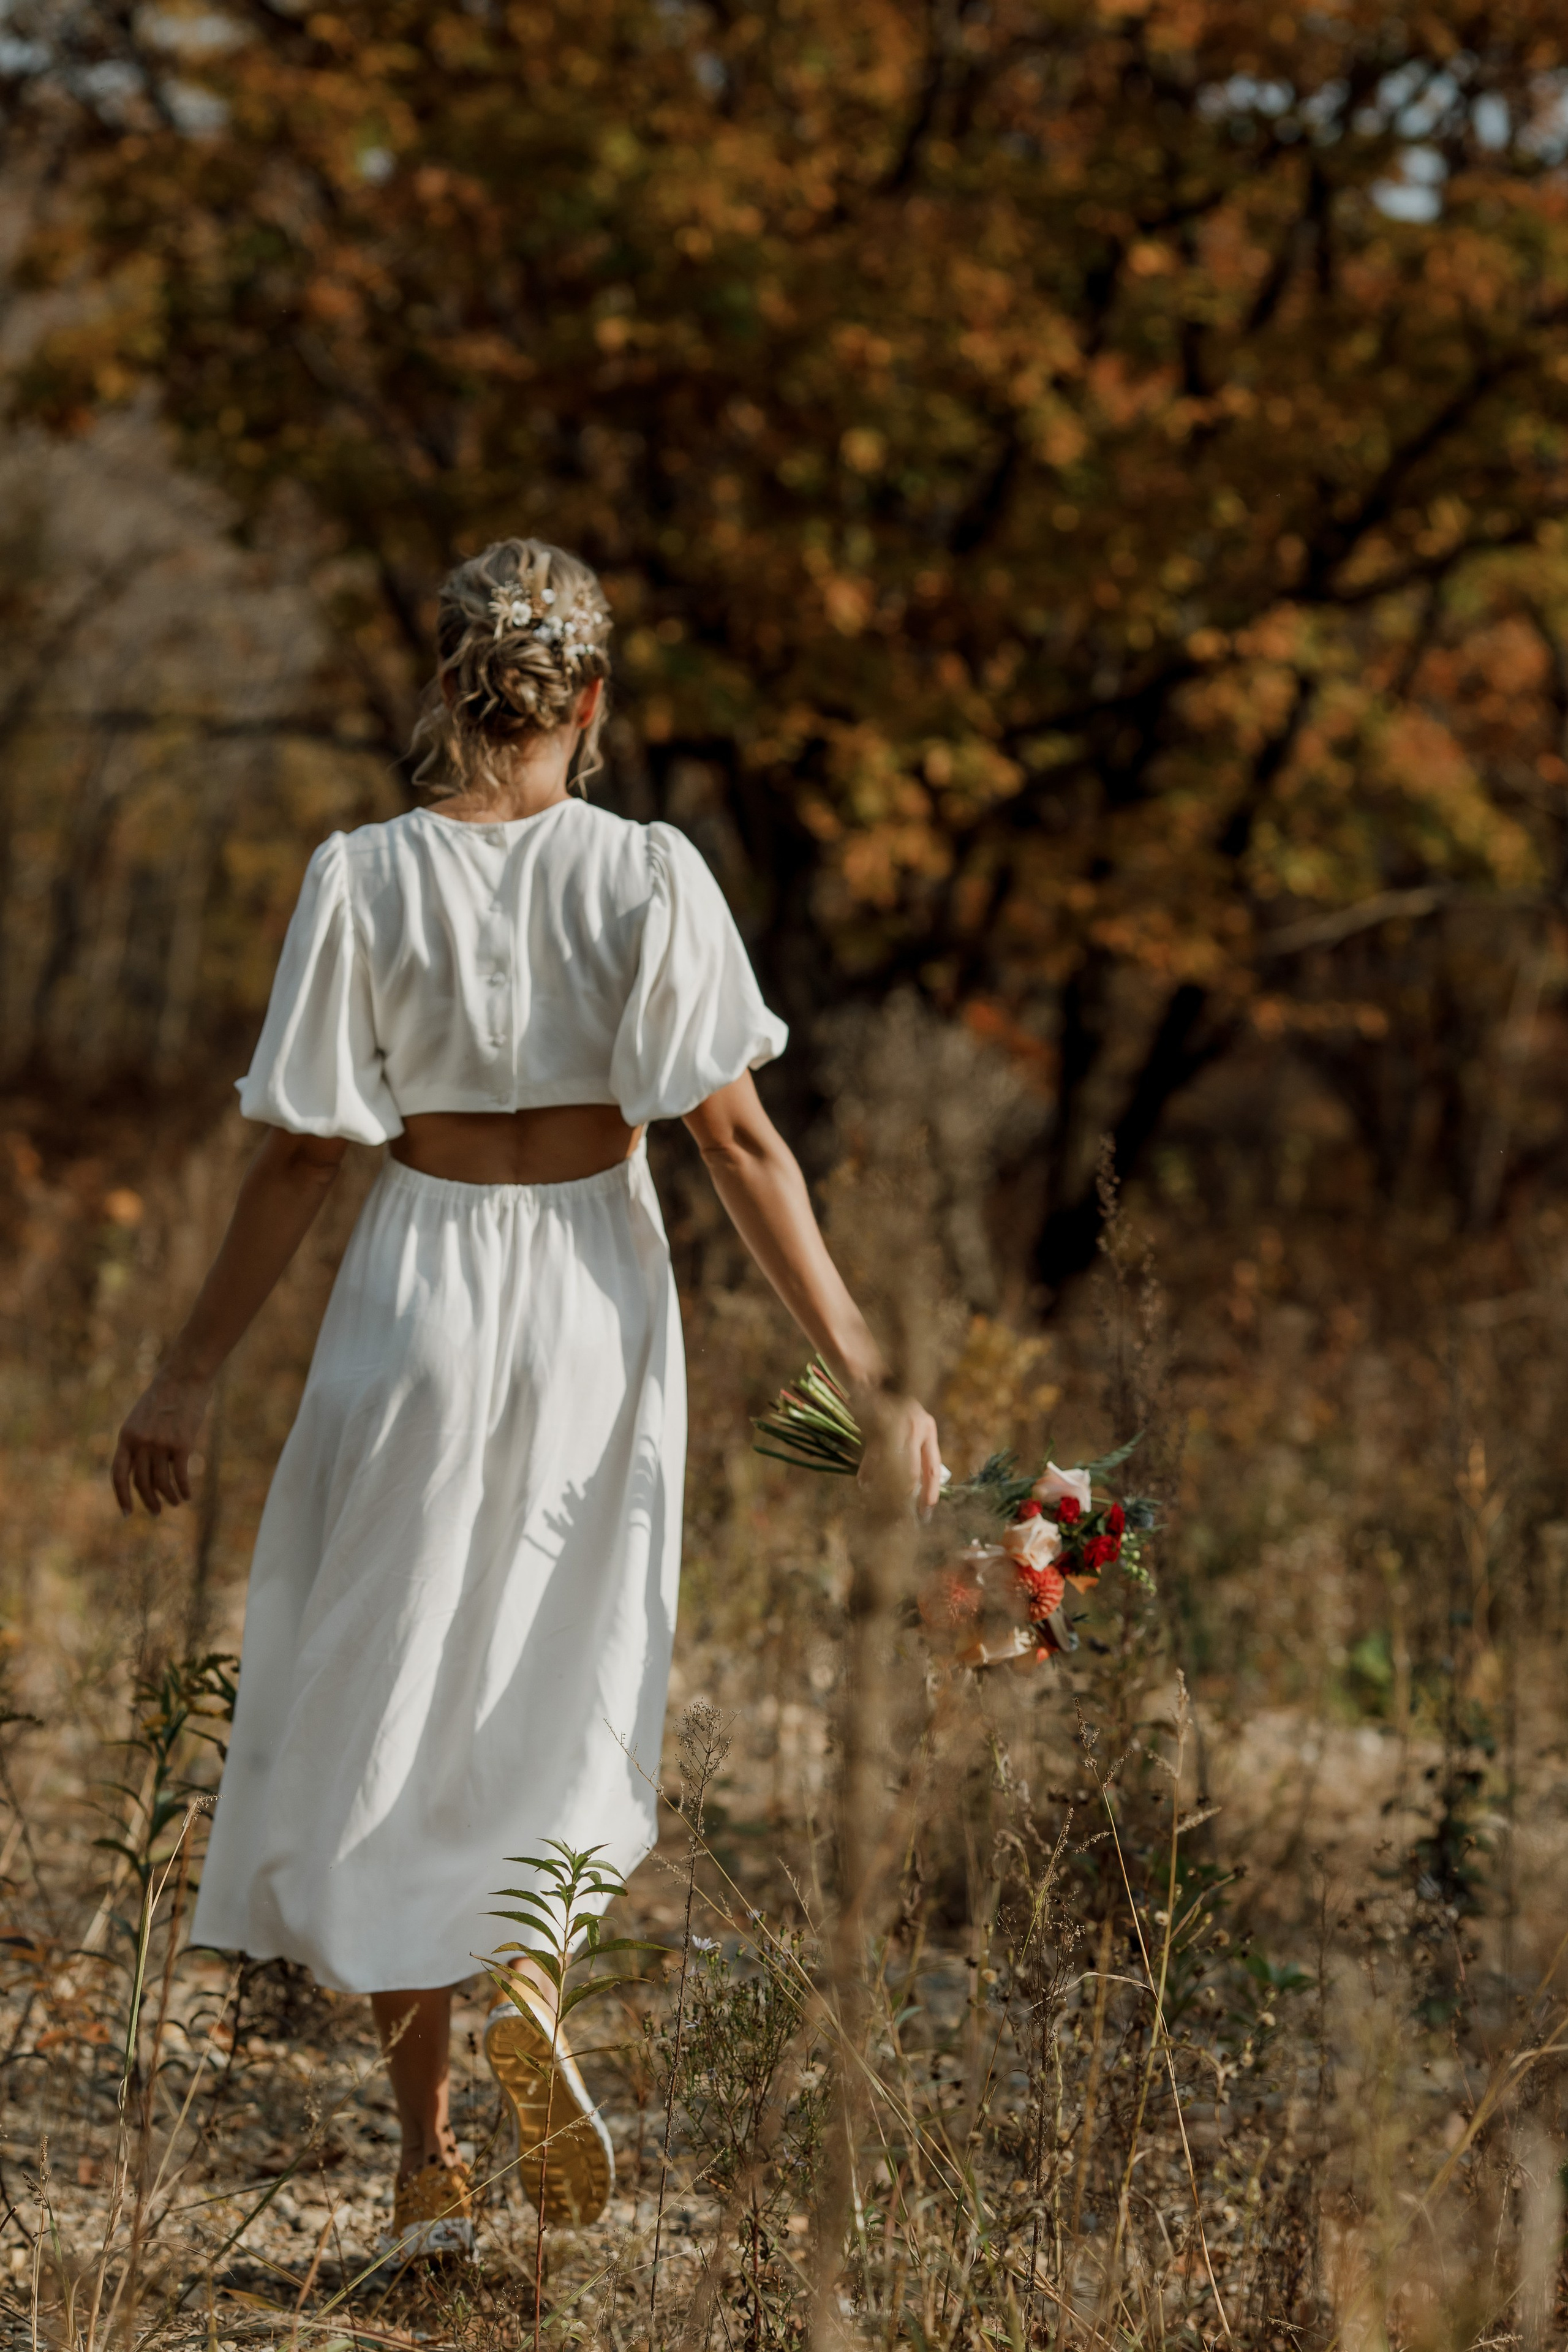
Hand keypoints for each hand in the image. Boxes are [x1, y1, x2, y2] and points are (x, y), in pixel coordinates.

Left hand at [111, 1368, 211, 1516]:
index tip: (126, 1514)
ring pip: (161, 1483)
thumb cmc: (166, 1395)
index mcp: (126, 1436)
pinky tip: (188, 1496)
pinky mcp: (181, 1444)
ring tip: (175, 1503)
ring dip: (169, 1498)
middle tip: (156, 1512)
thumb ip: (140, 1440)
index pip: (118, 1474)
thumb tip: (147, 1468)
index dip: (121, 1496)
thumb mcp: (142, 1417)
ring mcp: (160, 1444)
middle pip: (141, 1483)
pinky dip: (184, 1489)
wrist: (185, 1376)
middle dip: (149, 1502)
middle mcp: (140, 1443)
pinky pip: (180, 1476)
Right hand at [859, 1392, 944, 1515]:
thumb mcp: (910, 1425)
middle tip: (905, 1514)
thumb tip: (915, 1485)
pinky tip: (865, 1484)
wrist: (869, 1381)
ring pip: (893, 1469)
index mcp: (928, 1428)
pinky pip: (873, 1461)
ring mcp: (896, 1427)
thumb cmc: (889, 1407)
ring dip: (887, 1489)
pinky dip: (868, 1475)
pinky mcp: (876, 1428)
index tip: (927, 1509)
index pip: (933, 1466)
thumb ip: (915, 1448)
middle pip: (915, 1472)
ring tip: (882, 1503)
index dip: (931, 1490)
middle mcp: (916, 1427)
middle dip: (910, 1496)